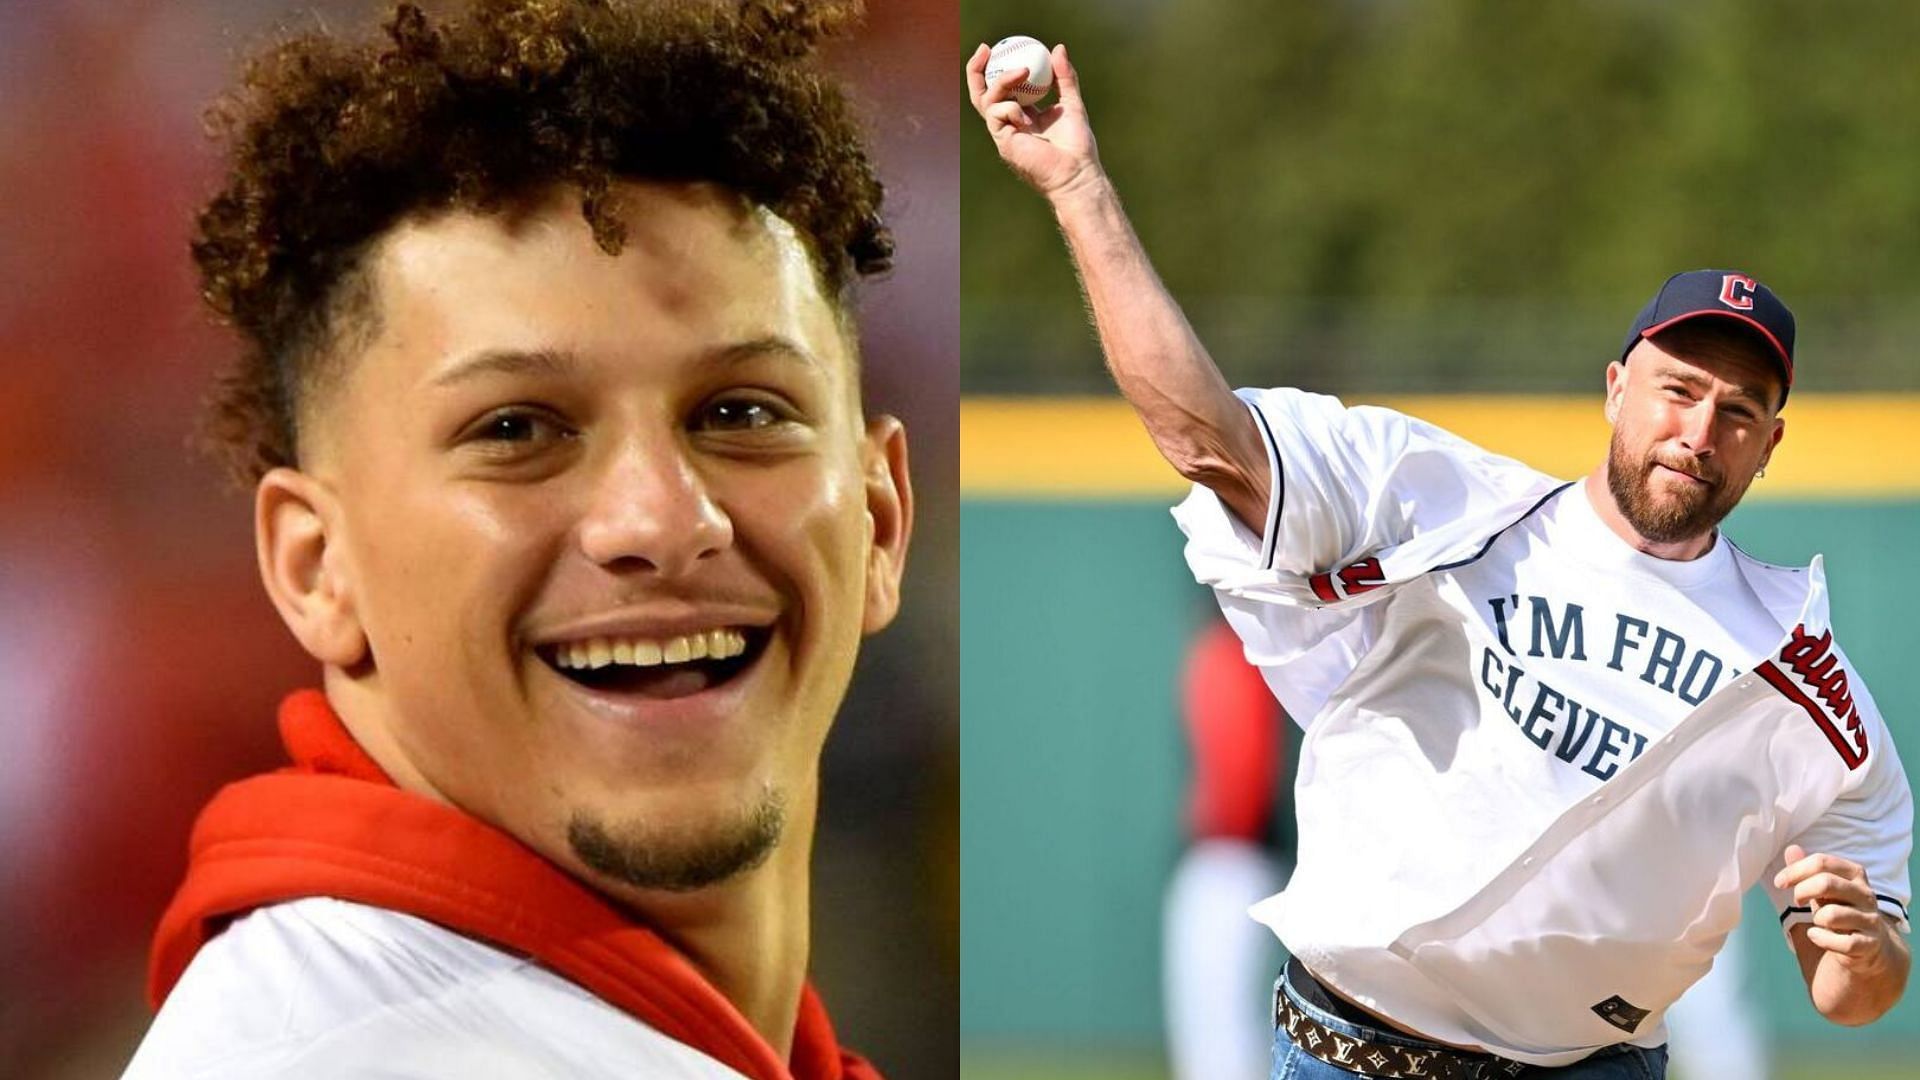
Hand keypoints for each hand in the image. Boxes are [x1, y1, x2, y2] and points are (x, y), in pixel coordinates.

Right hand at [965, 41, 1103, 202]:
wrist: (1077, 173)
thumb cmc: (1077, 146)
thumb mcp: (1072, 102)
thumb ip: (1065, 77)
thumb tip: (1058, 48)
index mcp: (1023, 115)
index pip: (1002, 89)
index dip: (996, 68)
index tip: (1003, 46)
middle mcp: (1009, 123)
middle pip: (981, 94)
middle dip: (976, 70)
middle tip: (984, 49)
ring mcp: (1004, 134)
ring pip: (986, 100)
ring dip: (1002, 81)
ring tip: (1023, 71)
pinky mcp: (1003, 142)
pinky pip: (996, 115)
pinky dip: (1010, 108)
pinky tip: (1026, 116)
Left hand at [1777, 845, 1899, 965]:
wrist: (1867, 944)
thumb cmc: (1838, 908)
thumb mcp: (1822, 887)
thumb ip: (1806, 870)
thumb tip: (1791, 848)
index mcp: (1854, 874)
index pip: (1822, 862)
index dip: (1795, 870)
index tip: (1779, 882)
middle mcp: (1866, 894)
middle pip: (1826, 883)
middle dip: (1802, 891)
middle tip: (1797, 900)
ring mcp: (1871, 920)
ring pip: (1831, 915)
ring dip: (1816, 919)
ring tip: (1819, 921)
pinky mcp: (1870, 943)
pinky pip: (1842, 942)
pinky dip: (1822, 939)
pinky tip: (1816, 936)